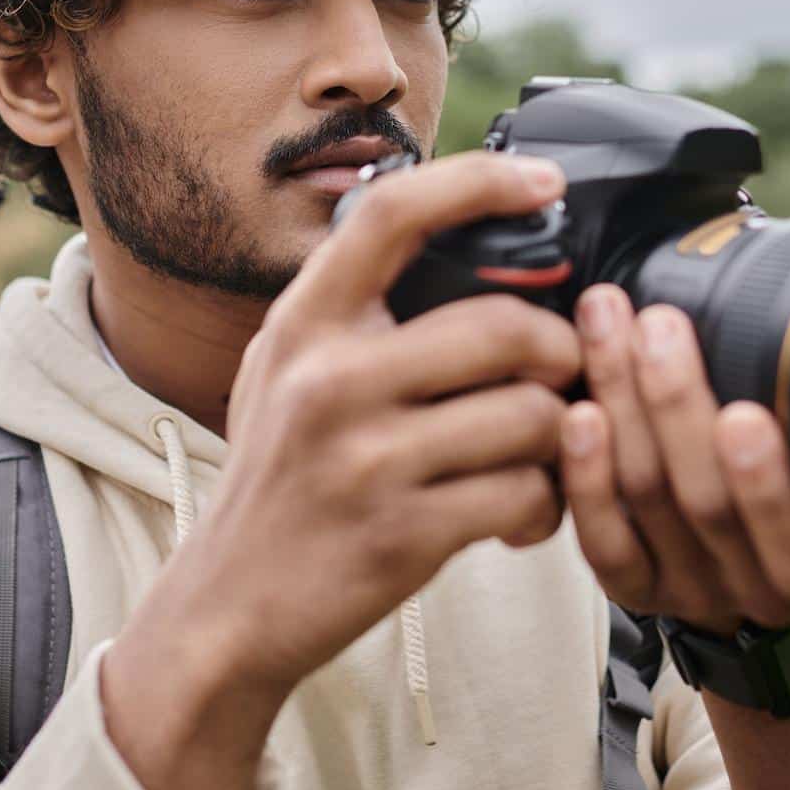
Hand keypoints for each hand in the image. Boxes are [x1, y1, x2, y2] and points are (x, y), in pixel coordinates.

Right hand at [117, 151, 581, 696]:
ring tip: (542, 455)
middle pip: (502, 325)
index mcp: (303, 323)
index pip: (394, 213)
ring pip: (530, 415)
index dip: (481, 183)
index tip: (546, 183)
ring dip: (560, 438)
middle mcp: (327, 379)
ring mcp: (365, 458)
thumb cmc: (280, 480)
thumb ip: (355, 309)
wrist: (227, 606)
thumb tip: (467, 236)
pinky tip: (521, 513)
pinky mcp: (402, 534)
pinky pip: (524, 495)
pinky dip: (545, 506)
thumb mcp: (285, 371)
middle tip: (561, 373)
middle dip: (561, 350)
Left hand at [559, 284, 789, 633]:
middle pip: (706, 500)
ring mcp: (696, 588)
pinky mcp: (640, 589)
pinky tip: (579, 414)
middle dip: (676, 404)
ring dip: (623, 403)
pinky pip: (605, 542)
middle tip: (659, 326)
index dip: (765, 481)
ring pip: (647, 497)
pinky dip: (587, 477)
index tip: (745, 414)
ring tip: (609, 328)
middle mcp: (762, 589)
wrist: (770, 559)